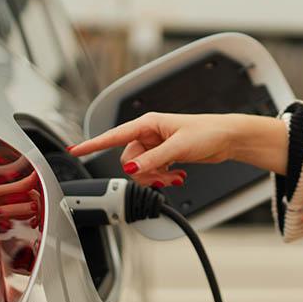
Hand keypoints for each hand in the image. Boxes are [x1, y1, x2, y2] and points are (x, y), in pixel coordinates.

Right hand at [68, 112, 288, 186]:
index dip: (93, 144)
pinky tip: (179, 176)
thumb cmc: (207, 132)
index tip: (75, 151)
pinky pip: (155, 172)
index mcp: (147, 124)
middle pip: (129, 160)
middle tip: (163, 176)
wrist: (228, 138)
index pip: (114, 135)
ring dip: (157, 177)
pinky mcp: (166, 156)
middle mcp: (149, 134)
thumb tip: (133, 169)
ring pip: (143, 169)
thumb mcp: (179, 147)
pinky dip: (165, 177)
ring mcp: (157, 146)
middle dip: (144, 173)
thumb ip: (154, 159)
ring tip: (176, 177)